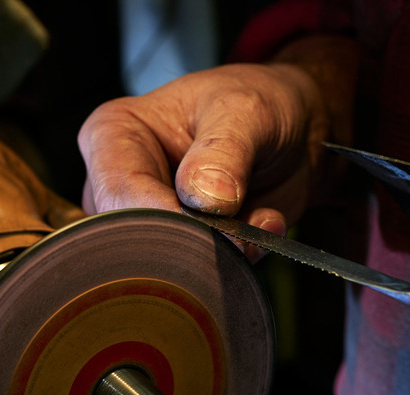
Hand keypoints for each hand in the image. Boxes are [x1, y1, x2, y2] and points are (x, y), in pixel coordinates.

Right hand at [77, 37, 356, 258]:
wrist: (295, 132)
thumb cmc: (257, 106)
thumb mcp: (246, 112)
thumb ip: (223, 152)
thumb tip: (205, 198)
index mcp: (113, 134)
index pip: (119, 192)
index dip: (163, 215)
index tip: (209, 221)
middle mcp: (120, 184)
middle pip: (134, 237)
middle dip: (195, 242)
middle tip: (243, 227)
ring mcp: (148, 221)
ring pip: (167, 263)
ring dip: (225, 251)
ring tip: (260, 214)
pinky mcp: (180, 249)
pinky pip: (202, 273)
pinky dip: (244, 257)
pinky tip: (264, 223)